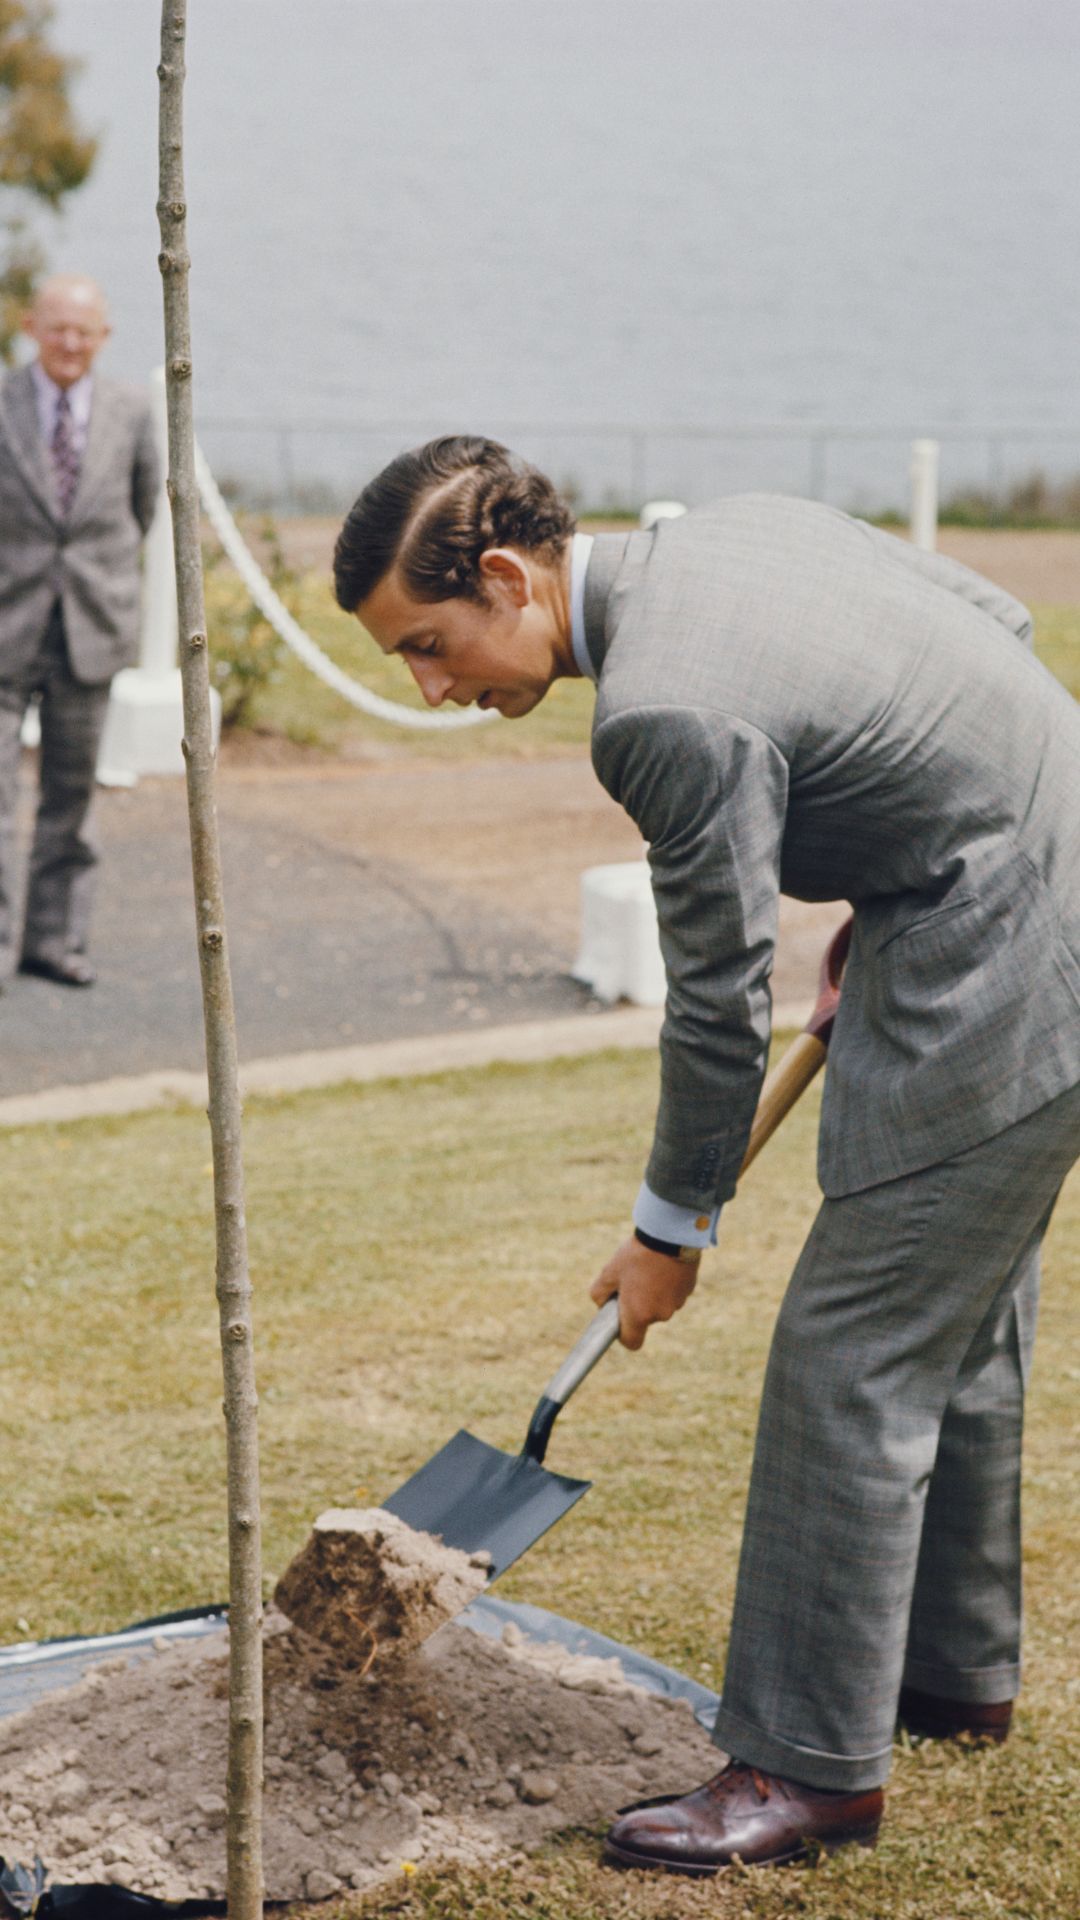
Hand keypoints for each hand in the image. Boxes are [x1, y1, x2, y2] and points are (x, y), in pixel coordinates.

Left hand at [589, 1234, 699, 1349]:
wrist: (669, 1235)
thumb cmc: (636, 1255)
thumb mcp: (609, 1272)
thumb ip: (599, 1293)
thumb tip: (601, 1303)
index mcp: (639, 1315)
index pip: (632, 1342)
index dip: (624, 1335)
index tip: (620, 1319)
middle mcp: (660, 1315)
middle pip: (646, 1319)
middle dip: (638, 1305)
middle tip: (631, 1281)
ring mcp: (677, 1303)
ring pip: (661, 1304)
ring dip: (654, 1293)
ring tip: (648, 1269)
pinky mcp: (688, 1289)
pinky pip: (673, 1292)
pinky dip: (667, 1284)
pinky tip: (662, 1264)